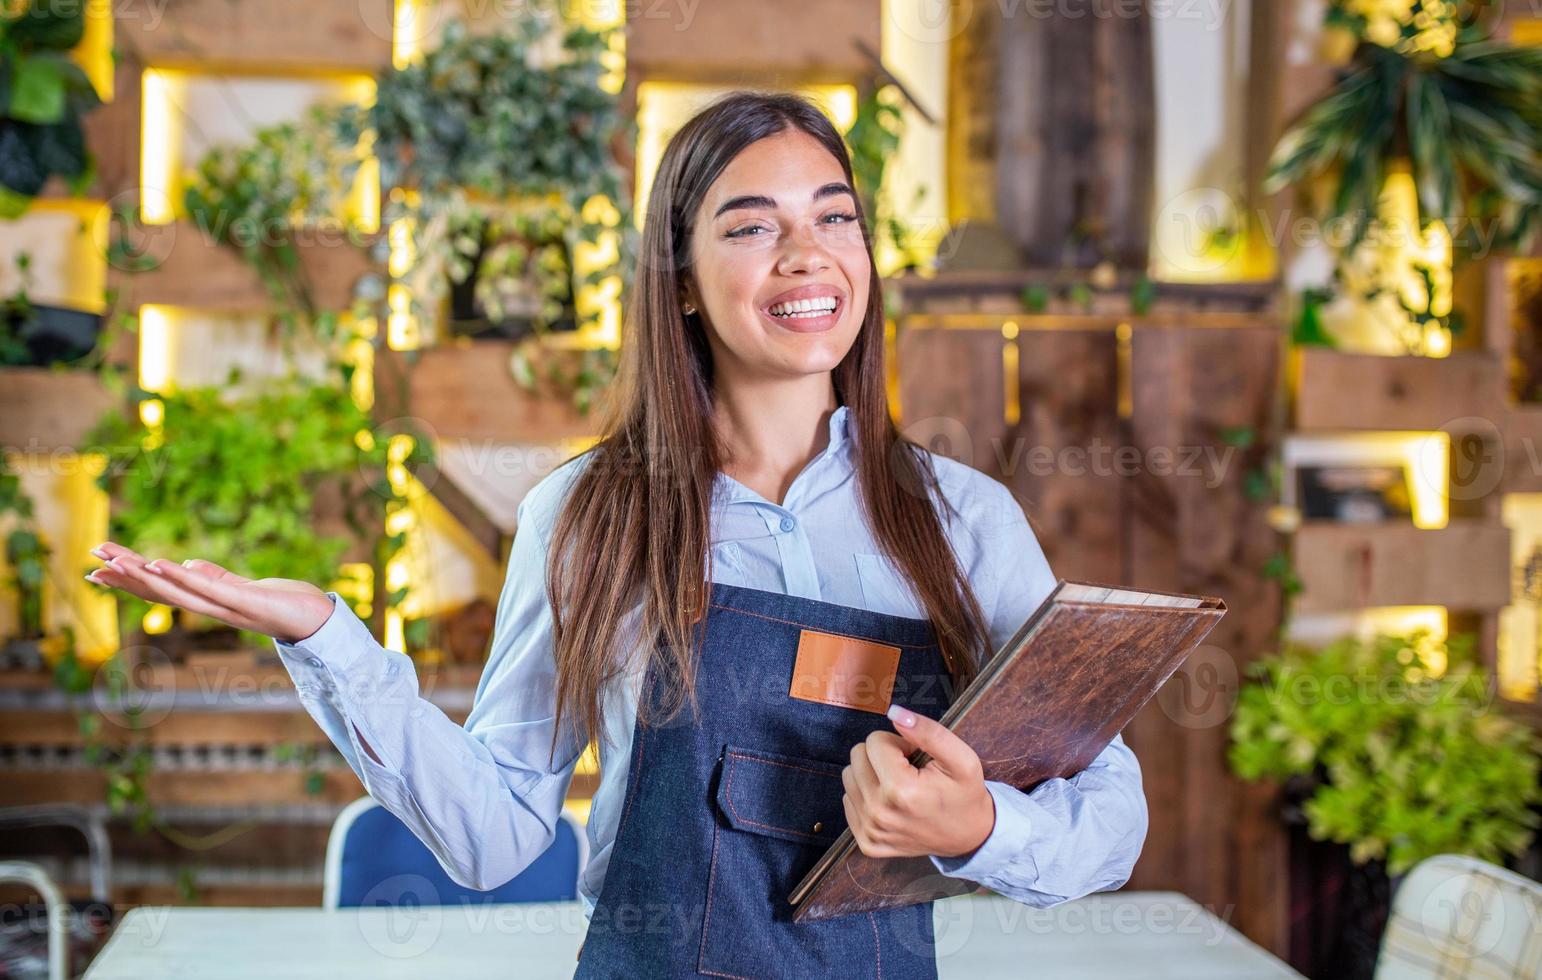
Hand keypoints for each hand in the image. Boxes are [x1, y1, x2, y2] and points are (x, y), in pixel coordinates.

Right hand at [85, 541, 335, 644]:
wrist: (320, 621)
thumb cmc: (284, 604)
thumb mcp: (246, 588)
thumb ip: (217, 579)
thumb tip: (189, 566)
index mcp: (209, 604)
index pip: (162, 591)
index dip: (130, 581)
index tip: (97, 567)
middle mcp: (213, 609)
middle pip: (161, 592)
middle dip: (126, 578)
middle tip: (91, 563)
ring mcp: (229, 608)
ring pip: (179, 593)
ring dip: (147, 577)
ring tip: (118, 561)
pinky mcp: (249, 603)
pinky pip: (210, 590)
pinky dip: (185, 578)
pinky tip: (162, 564)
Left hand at [841, 703, 996, 859]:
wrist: (968, 837)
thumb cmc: (964, 794)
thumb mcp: (961, 758)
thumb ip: (928, 731)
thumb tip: (894, 712)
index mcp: (900, 790)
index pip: (875, 741)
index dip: (898, 743)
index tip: (915, 758)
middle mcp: (879, 813)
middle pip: (857, 756)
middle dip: (881, 756)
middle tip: (907, 770)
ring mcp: (870, 831)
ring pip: (849, 776)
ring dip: (871, 774)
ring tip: (898, 785)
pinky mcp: (866, 842)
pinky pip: (848, 801)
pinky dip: (866, 795)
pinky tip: (890, 802)